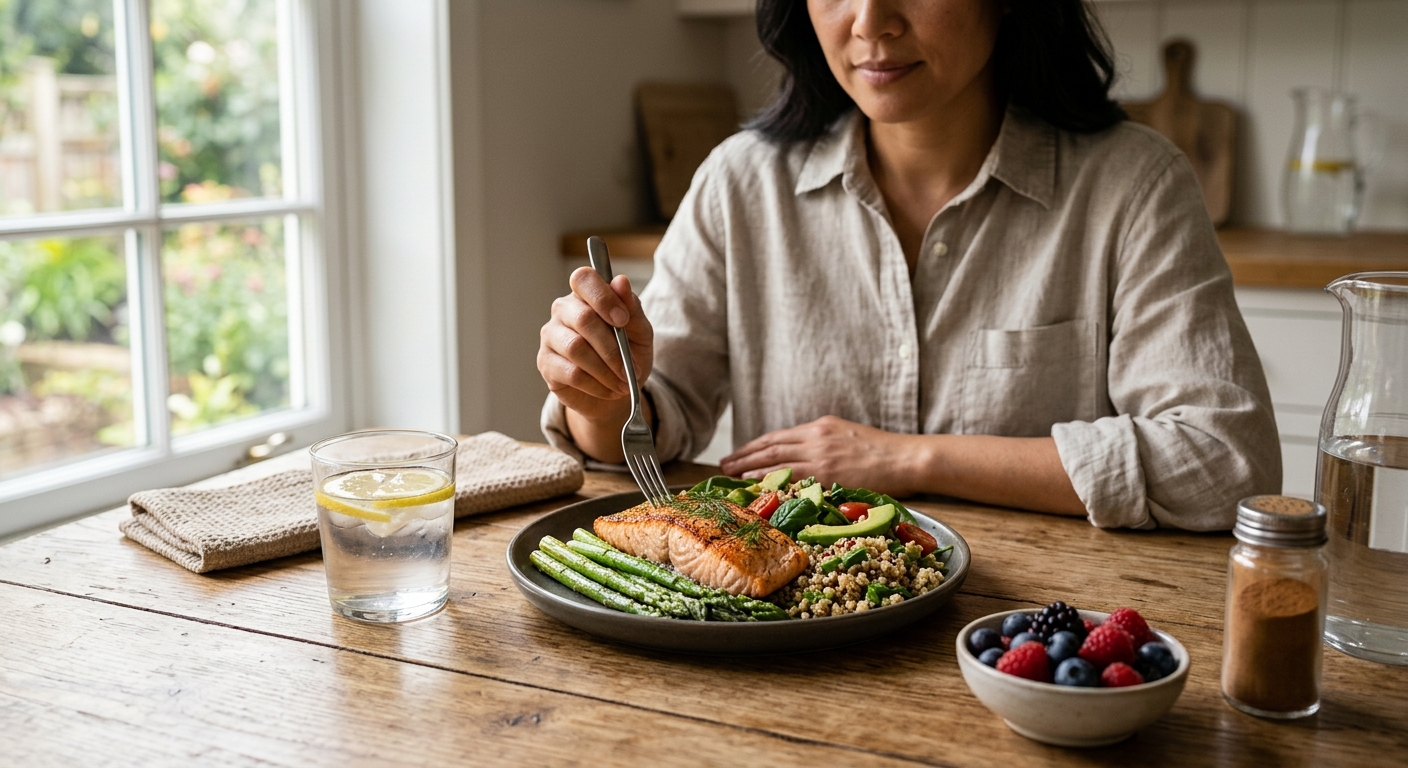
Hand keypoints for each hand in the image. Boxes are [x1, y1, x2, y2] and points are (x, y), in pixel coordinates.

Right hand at [537, 267, 653, 424]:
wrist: (618, 391)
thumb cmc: (628, 356)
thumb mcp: (640, 332)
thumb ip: (632, 308)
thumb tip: (621, 281)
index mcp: (586, 294)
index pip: (583, 278)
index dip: (603, 297)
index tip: (623, 320)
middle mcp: (564, 310)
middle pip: (583, 318)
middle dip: (612, 348)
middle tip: (629, 369)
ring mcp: (550, 335)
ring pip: (576, 348)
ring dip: (606, 370)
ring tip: (622, 384)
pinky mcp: (545, 362)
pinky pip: (571, 372)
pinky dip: (596, 384)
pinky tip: (608, 390)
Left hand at [720, 416, 922, 495]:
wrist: (906, 458)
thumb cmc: (882, 451)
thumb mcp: (847, 435)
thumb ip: (822, 442)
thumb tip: (800, 454)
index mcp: (820, 427)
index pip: (777, 437)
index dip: (753, 447)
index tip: (737, 455)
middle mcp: (816, 439)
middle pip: (770, 448)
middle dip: (743, 458)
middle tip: (724, 467)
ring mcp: (821, 458)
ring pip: (775, 463)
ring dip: (750, 471)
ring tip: (733, 478)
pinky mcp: (829, 476)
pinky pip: (793, 481)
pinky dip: (772, 485)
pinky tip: (758, 490)